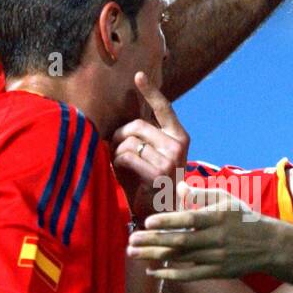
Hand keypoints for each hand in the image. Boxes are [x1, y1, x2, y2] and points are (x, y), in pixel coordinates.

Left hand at [111, 72, 189, 221]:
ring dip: (116, 152)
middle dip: (119, 135)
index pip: (164, 108)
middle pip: (138, 125)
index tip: (138, 75)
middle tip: (113, 149)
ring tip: (118, 165)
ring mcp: (170, 158)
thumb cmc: (147, 185)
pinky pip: (127, 156)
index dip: (151, 91)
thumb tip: (121, 122)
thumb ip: (142, 138)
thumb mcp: (149, 157)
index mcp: (179, 137)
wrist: (157, 216)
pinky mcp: (158, 172)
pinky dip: (117, 163)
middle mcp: (178, 145)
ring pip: (129, 141)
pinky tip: (121, 173)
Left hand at [128, 184, 276, 280]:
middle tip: (130, 240)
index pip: (188, 220)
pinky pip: (190, 275)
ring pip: (180, 258)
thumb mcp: (226, 199)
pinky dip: (170, 275)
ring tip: (133, 253)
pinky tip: (153, 272)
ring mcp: (216, 257)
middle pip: (179, 241)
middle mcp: (215, 238)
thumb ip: (200, 194)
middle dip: (153, 241)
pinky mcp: (216, 271)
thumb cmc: (242, 218)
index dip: (167, 221)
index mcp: (216, 217)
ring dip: (155, 256)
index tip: (147, 221)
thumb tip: (177, 186)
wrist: (268, 245)